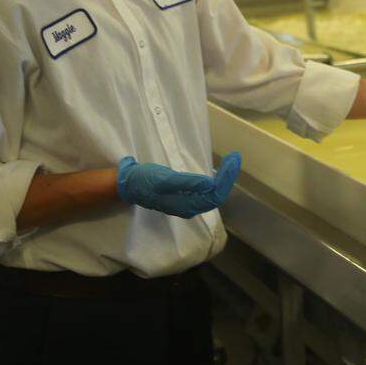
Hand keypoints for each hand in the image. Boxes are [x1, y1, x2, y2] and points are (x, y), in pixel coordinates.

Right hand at [116, 152, 241, 217]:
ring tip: (231, 161)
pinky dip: (216, 180)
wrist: (130, 186)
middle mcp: (191, 207)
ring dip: (224, 178)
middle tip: (235, 157)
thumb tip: (209, 184)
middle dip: (228, 176)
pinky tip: (219, 171)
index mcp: (187, 205)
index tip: (233, 160)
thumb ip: (187, 183)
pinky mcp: (185, 197)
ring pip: (213, 193)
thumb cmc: (146, 181)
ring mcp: (188, 203)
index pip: (215, 195)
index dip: (226, 179)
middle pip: (217, 194)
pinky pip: (207, 191)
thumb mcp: (164, 180)